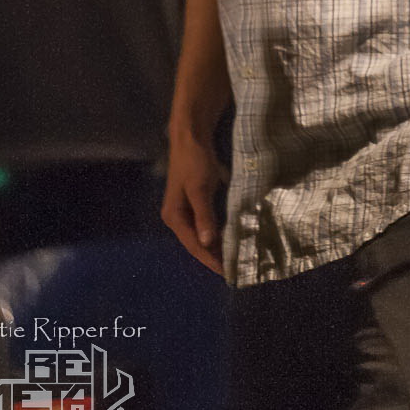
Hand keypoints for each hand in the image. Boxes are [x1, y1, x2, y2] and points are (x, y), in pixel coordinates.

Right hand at [161, 131, 228, 274]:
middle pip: (196, 243)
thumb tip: (207, 243)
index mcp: (174, 217)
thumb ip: (204, 216)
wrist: (191, 136)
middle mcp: (176, 217)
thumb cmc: (194, 162)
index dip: (211, 260)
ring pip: (201, 235)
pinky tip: (229, 237)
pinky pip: (205, 224)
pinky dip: (217, 232)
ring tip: (234, 258)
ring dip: (216, 246)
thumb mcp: (200, 189)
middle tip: (235, 270)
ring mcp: (184, 209)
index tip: (228, 273)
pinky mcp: (194, 201)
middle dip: (214, 256)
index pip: (194, 246)